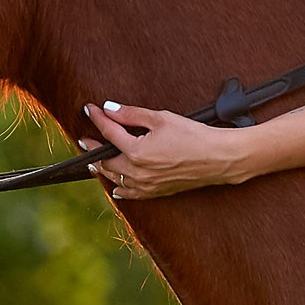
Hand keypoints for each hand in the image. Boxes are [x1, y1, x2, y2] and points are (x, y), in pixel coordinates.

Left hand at [80, 100, 241, 199]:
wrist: (219, 158)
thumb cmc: (194, 136)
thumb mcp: (161, 118)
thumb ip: (132, 114)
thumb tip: (110, 109)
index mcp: (136, 151)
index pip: (109, 132)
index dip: (98, 118)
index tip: (90, 109)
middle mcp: (138, 171)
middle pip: (107, 160)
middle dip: (94, 149)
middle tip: (85, 140)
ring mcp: (147, 184)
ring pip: (116, 178)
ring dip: (103, 169)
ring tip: (93, 163)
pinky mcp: (158, 191)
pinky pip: (133, 194)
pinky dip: (121, 190)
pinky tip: (116, 188)